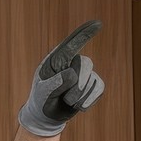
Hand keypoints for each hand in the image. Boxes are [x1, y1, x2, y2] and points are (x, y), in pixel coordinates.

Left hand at [18, 20, 104, 136]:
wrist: (46, 116)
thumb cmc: (40, 100)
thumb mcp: (41, 93)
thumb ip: (53, 84)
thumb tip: (71, 74)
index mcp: (56, 60)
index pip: (71, 44)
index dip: (84, 34)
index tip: (98, 24)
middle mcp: (71, 63)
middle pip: (86, 63)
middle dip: (78, 84)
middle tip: (66, 99)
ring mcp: (83, 73)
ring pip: (93, 79)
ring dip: (79, 96)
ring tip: (67, 101)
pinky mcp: (92, 84)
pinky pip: (99, 88)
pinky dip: (89, 100)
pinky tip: (78, 106)